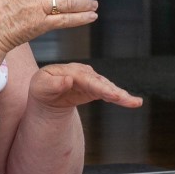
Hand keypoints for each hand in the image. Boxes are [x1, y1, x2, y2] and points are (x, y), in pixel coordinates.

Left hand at [28, 63, 142, 112]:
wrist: (47, 95)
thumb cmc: (42, 89)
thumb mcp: (40, 86)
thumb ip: (52, 83)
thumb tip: (68, 80)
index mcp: (70, 70)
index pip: (85, 78)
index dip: (98, 86)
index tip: (109, 94)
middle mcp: (84, 73)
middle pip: (101, 83)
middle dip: (114, 91)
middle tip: (124, 98)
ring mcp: (92, 81)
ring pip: (108, 88)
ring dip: (121, 95)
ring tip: (134, 102)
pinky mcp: (96, 90)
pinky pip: (109, 94)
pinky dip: (120, 98)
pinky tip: (132, 102)